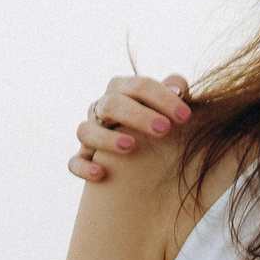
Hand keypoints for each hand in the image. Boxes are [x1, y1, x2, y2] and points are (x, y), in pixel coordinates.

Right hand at [69, 74, 190, 181]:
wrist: (143, 160)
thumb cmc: (159, 125)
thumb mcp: (168, 109)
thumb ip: (175, 94)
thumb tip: (178, 87)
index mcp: (124, 92)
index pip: (138, 86)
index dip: (162, 97)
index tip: (186, 116)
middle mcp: (102, 110)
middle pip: (111, 104)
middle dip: (137, 115)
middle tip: (164, 129)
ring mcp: (90, 134)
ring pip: (86, 130)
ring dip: (107, 137)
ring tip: (131, 146)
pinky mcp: (83, 158)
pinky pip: (74, 161)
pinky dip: (84, 166)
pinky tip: (101, 174)